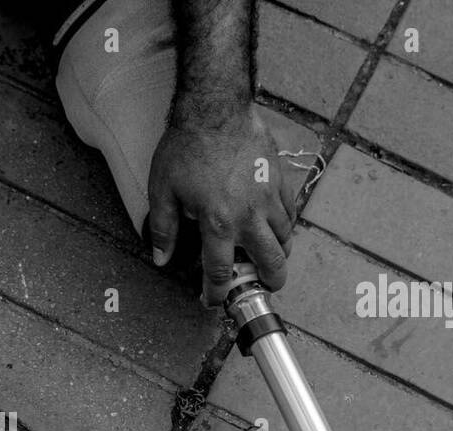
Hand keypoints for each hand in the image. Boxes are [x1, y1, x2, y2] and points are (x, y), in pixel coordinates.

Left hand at [147, 108, 294, 304]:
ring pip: (286, 238)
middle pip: (270, 262)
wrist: (215, 109)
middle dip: (269, 281)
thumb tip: (161, 259)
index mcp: (217, 223)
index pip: (220, 272)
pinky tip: (276, 228)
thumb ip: (164, 229)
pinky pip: (291, 212)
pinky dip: (286, 226)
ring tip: (268, 258)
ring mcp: (268, 198)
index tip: (213, 300)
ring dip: (279, 254)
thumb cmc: (185, 148)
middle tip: (262, 286)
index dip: (216, 292)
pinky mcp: (279, 180)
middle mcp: (249, 216)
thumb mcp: (163, 191)